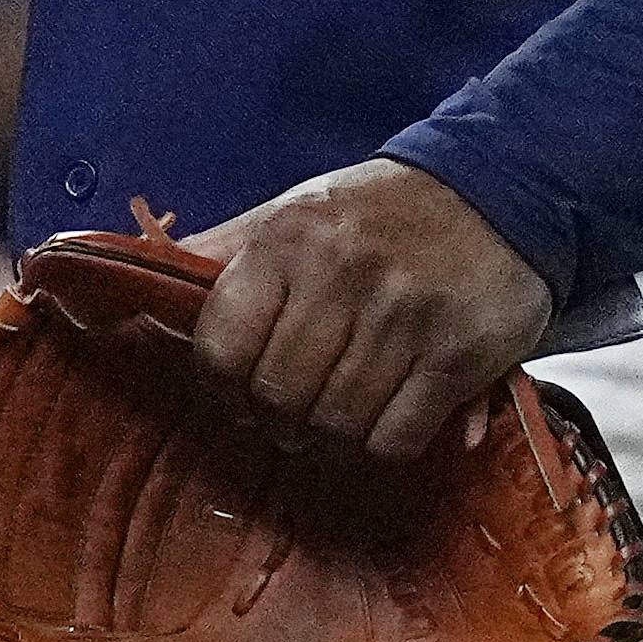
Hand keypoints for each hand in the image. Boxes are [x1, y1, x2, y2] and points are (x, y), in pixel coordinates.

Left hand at [185, 158, 549, 461]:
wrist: (496, 192)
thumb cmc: (374, 212)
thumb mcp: (291, 211)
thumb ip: (225, 252)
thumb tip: (146, 284)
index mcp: (288, 240)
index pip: (222, 344)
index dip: (217, 385)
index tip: (230, 393)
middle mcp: (343, 277)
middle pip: (278, 395)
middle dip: (272, 420)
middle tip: (282, 418)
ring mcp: (405, 320)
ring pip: (334, 424)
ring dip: (322, 441)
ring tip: (324, 427)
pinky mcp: (459, 358)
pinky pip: (396, 438)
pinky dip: (376, 448)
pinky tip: (374, 429)